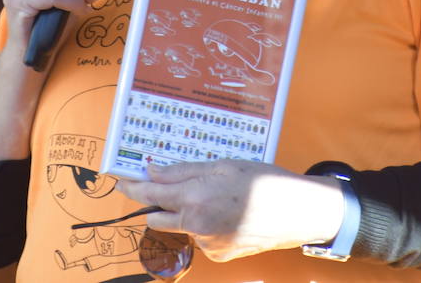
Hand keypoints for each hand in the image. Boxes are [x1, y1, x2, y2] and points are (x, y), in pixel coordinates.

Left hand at [117, 159, 344, 262]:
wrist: (298, 211)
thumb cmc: (265, 181)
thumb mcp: (224, 164)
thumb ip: (184, 170)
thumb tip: (153, 170)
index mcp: (195, 197)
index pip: (151, 193)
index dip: (133, 187)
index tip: (121, 181)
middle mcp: (196, 224)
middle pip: (156, 218)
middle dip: (156, 204)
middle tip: (167, 188)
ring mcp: (207, 243)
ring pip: (182, 226)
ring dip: (187, 214)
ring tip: (219, 199)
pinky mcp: (219, 255)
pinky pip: (201, 238)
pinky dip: (208, 226)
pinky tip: (230, 215)